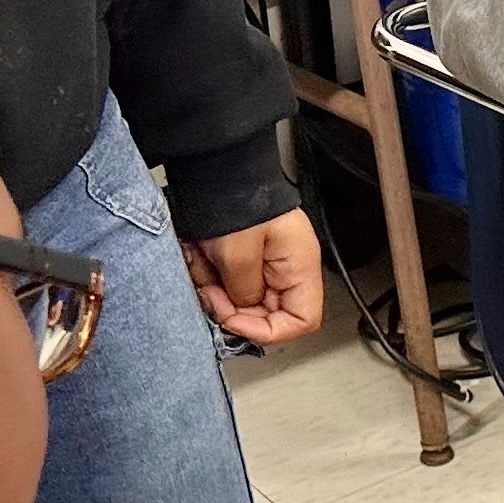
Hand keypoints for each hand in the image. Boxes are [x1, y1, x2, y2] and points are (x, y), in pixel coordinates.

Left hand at [184, 206, 324, 346]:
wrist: (220, 171)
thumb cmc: (235, 201)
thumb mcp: (237, 253)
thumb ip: (243, 291)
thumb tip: (243, 310)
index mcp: (299, 267)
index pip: (302, 320)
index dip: (269, 331)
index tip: (234, 320)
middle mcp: (288, 270)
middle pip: (269, 315)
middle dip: (233, 310)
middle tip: (210, 293)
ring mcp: (268, 266)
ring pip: (245, 302)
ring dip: (217, 294)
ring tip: (202, 268)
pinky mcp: (247, 261)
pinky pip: (231, 286)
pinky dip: (211, 281)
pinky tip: (201, 262)